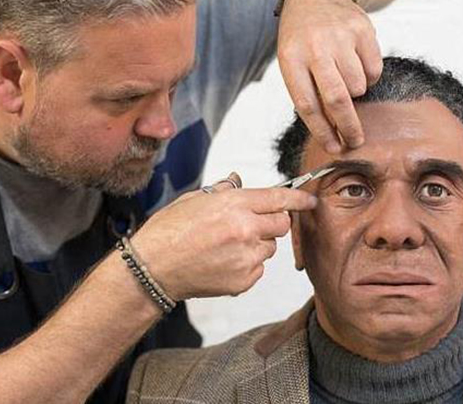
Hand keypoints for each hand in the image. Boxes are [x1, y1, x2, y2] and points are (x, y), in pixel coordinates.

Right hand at [130, 173, 316, 300]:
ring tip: (228, 246)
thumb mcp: (195, 199)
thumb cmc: (168, 231)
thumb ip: (223, 191)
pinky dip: (248, 264)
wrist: (152, 268)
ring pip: (271, 248)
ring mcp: (246, 257)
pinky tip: (223, 262)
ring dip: (258, 244)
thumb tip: (238, 182)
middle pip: (282, 224)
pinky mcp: (244, 280)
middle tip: (252, 225)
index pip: (279, 197)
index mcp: (234, 204)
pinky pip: (259, 268)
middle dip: (273, 222)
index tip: (310, 200)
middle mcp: (245, 229)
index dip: (299, 198)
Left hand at [277, 0, 382, 152]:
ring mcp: (340, 36)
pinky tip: (355, 62)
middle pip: (336, 98)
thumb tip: (332, 134)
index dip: (323, 131)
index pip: (307, 104)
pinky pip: (374, 70)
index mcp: (291, 59)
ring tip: (345, 79)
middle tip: (356, 142)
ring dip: (356, 94)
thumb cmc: (302, 40)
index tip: (335, 148)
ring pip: (358, 86)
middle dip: (349, 127)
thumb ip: (308, 93)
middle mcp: (315, 47)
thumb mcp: (292, 63)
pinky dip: (369, 76)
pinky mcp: (363, 29)